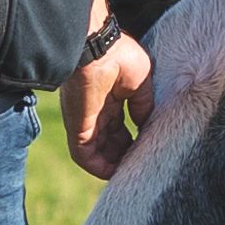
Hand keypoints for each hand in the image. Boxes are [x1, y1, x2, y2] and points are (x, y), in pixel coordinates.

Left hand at [63, 31, 155, 178]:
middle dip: (123, 156)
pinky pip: (84, 155)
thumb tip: (145, 126)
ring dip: (112, 166)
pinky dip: (98, 168)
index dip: (132, 141)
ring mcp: (86, 120)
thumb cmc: (120, 55)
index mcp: (112, 96)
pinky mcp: (78, 127)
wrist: (95, 48)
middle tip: (139, 167)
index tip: (146, 150)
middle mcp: (97, 110)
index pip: (120, 126)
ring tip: (128, 176)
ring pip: (97, 152)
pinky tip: (113, 175)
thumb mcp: (142, 82)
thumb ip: (144, 106)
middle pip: (109, 141)